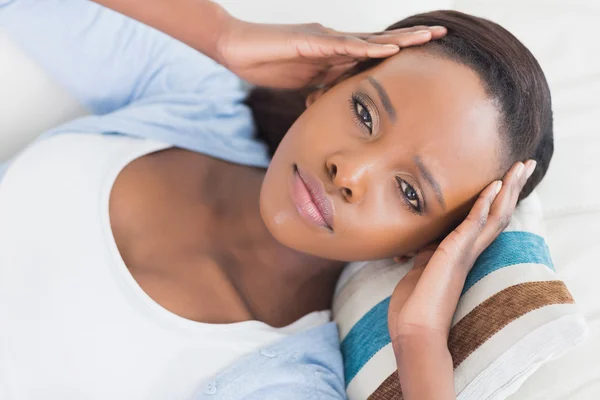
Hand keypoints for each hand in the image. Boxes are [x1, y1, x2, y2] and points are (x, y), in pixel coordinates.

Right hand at [216, 18, 445, 88]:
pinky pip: (342, 46)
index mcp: (333, 53)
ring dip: (398, 40)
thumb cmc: (266, 64)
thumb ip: (321, 86)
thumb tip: (336, 102)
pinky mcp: (309, 41)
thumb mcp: (302, 81)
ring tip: (426, 37)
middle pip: (378, 42)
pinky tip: (387, 50)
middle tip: (440, 35)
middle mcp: (334, 42)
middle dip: (410, 40)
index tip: (424, 55)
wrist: (236, 48)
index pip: (371, 53)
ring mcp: (323, 39)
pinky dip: (365, 48)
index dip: (398, 53)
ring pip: (367, 39)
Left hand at [388, 160, 536, 342]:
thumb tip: (421, 243)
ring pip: (495, 215)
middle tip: (527, 164)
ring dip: (508, 188)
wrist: (414, 330)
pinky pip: (474, 224)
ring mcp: (465, 253)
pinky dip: (484, 203)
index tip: (505, 178)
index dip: (498, 198)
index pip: (486, 220)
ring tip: (522, 166)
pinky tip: (494, 185)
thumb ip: (427, 252)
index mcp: (462, 254)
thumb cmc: (415, 305)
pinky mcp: (455, 254)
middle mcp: (470, 252)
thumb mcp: (420, 269)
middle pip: (499, 213)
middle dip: (513, 188)